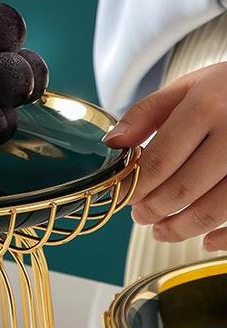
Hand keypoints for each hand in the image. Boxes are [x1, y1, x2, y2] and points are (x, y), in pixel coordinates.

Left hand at [104, 63, 226, 250]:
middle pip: (183, 189)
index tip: (122, 196)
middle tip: (140, 216)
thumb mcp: (188, 86)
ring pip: (214, 209)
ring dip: (181, 228)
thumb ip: (146, 113)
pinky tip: (205, 241)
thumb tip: (112, 143)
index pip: (160, 160)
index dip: (135, 186)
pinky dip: (224, 238)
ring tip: (162, 230)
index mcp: (207, 107)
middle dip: (153, 209)